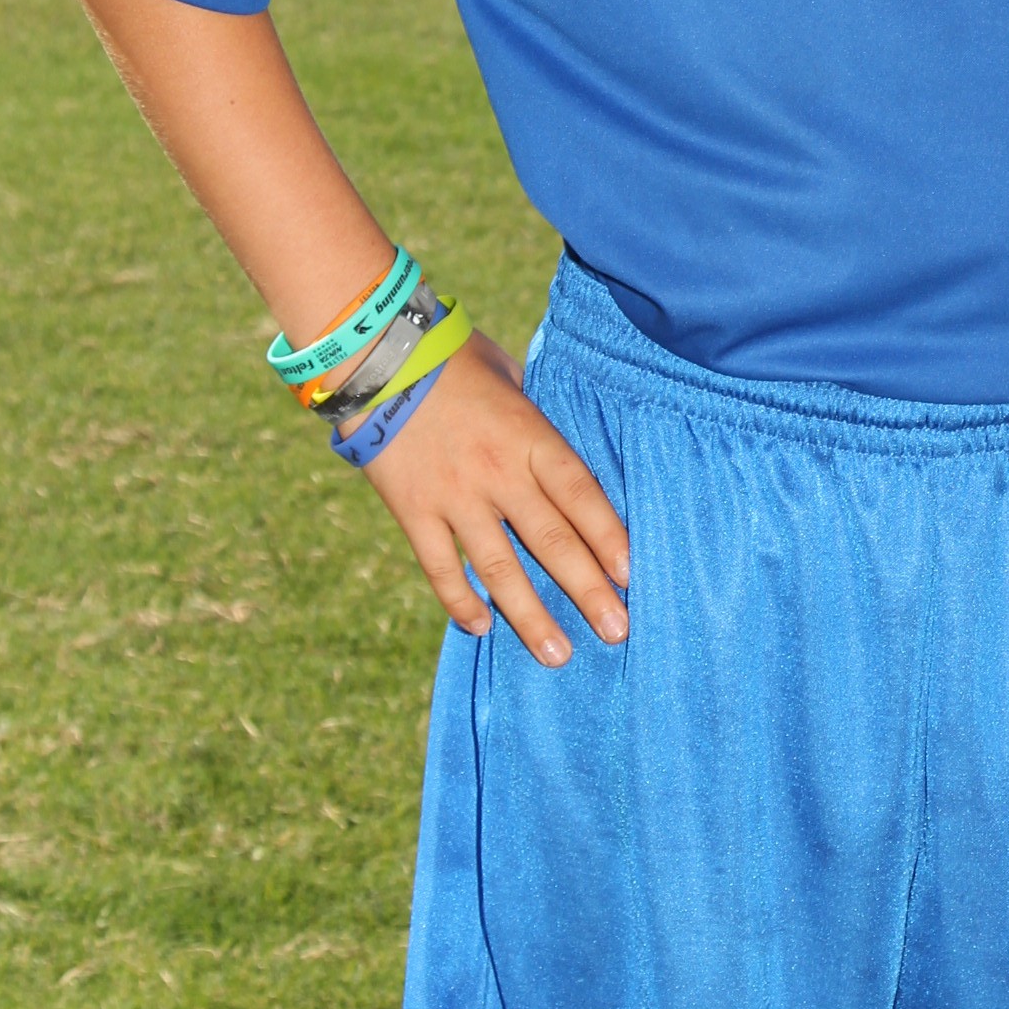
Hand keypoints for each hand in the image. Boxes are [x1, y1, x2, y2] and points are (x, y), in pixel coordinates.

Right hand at [363, 330, 630, 662]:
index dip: (609, 537)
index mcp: (529, 435)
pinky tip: (480, 627)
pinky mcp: (413, 510)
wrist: (376, 354)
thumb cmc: (452, 356)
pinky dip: (459, 600)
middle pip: (552, 541)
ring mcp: (454, 496)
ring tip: (558, 654)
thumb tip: (556, 453)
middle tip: (617, 631)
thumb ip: (534, 421)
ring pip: (499, 568)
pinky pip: (440, 567)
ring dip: (530, 615)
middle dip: (588, 591)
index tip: (632, 577)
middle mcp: (497, 472)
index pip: (581, 495)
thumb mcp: (509, 376)